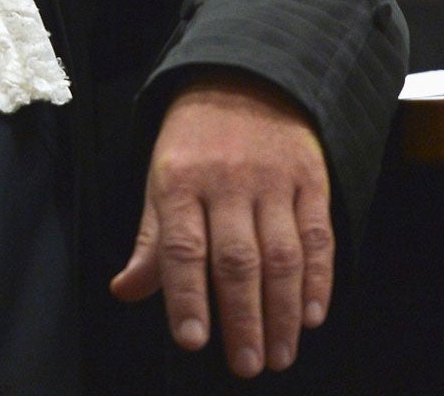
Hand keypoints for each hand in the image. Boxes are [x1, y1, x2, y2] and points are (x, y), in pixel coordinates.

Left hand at [108, 75, 332, 377]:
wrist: (243, 77)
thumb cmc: (193, 142)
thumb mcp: (160, 180)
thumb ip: (151, 241)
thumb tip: (125, 292)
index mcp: (179, 181)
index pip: (182, 247)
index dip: (187, 297)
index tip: (193, 342)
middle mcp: (227, 180)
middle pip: (238, 260)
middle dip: (243, 319)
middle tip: (248, 366)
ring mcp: (273, 179)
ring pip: (281, 254)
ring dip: (284, 311)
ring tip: (281, 354)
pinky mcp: (311, 177)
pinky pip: (317, 235)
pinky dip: (318, 279)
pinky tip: (313, 315)